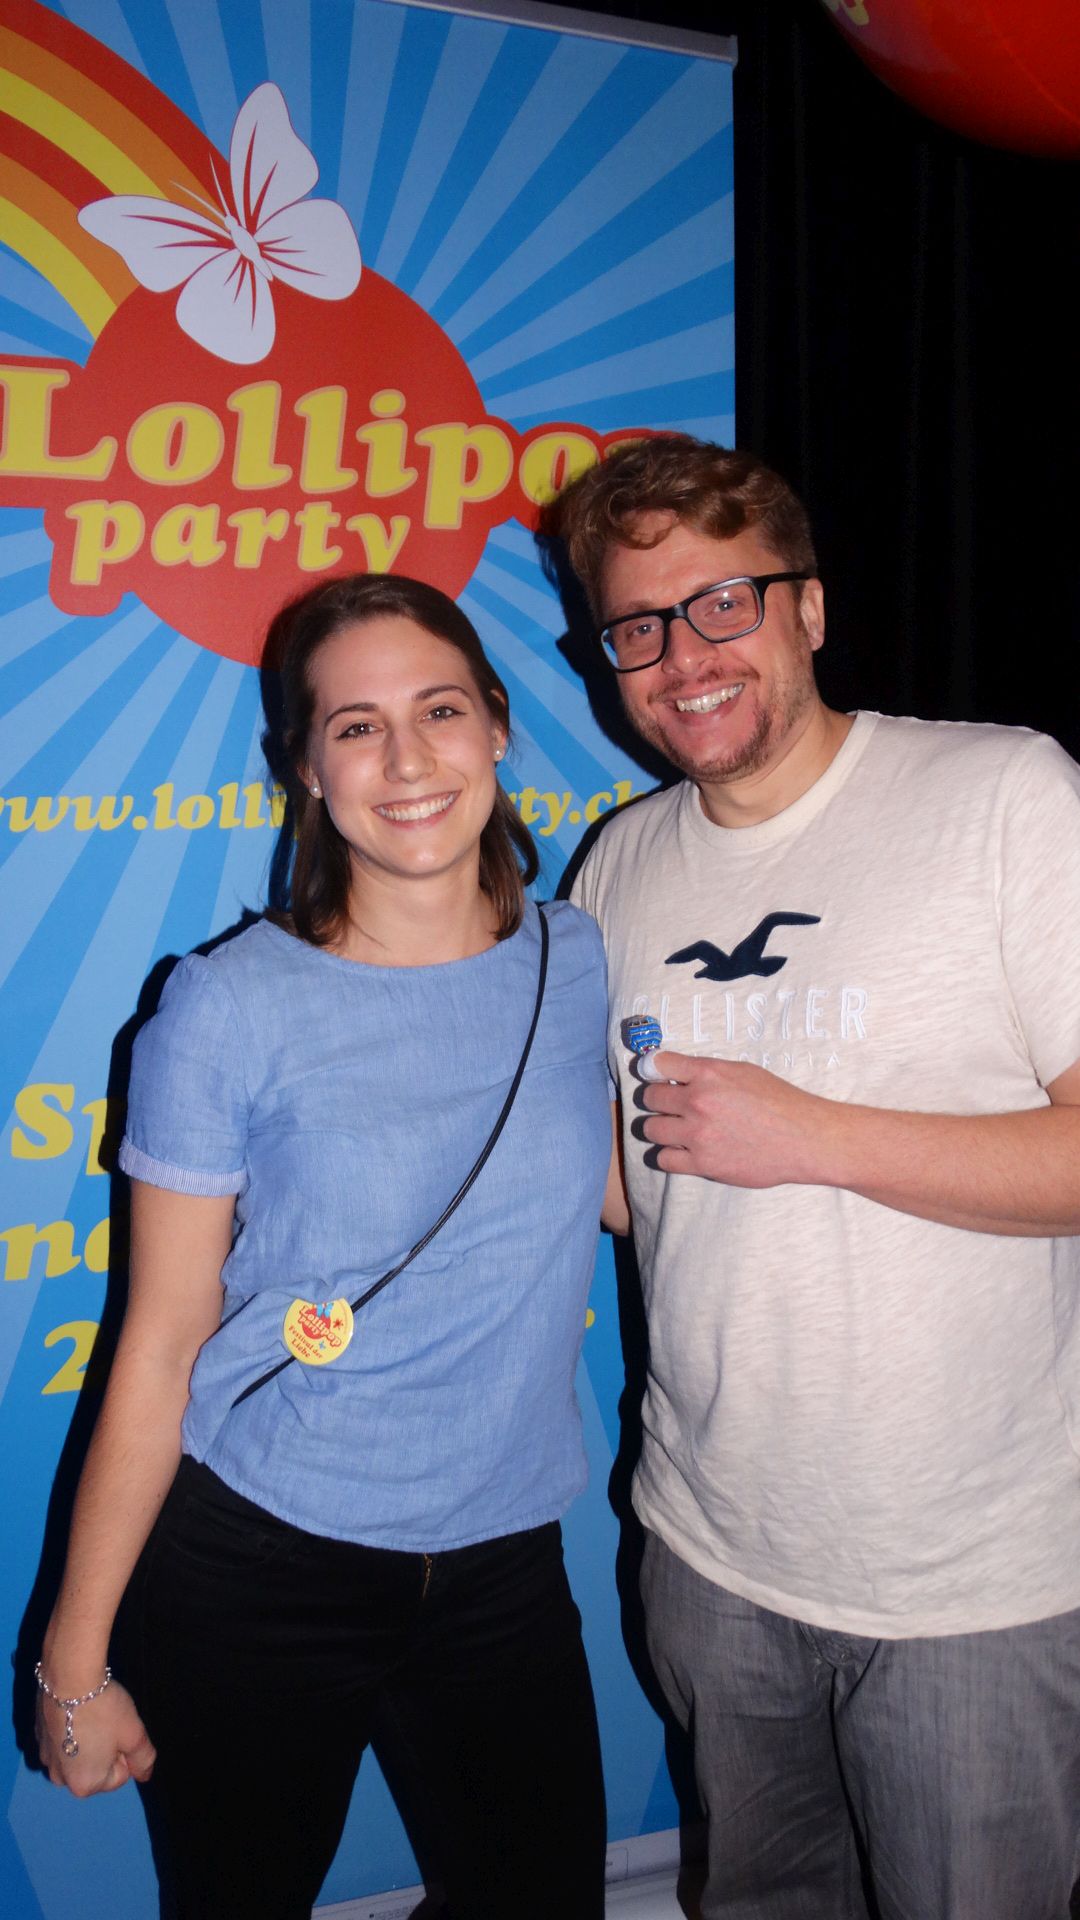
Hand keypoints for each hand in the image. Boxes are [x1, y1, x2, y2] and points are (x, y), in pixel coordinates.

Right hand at [36, 1675, 155, 1797]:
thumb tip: (144, 1775)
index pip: (119, 1776)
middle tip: (107, 1724)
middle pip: (96, 1768)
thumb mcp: (135, 1735)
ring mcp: (46, 1758)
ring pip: (78, 1755)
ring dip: (87, 1740)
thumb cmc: (104, 1708)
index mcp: (84, 1784)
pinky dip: (71, 1730)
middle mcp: (60, 1778)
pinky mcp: (38, 1736)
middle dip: (105, 1749)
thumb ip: (144, 1759)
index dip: (124, 1752)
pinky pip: (62, 1740)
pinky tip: (75, 1710)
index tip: (119, 1731)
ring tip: (91, 1716)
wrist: (69, 1676)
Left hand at [638, 1051, 833, 1187]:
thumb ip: (707, 1072)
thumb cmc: (779, 1102)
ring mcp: (698, 1135)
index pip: (657, 1064)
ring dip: (660, 1129)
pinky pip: (663, 1159)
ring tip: (676, 1130)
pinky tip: (683, 1151)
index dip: (654, 1071)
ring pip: (650, 1129)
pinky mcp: (703, 1164)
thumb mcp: (743, 1072)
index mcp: (708, 1074)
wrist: (804, 1139)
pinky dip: (669, 1155)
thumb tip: (676, 1074)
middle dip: (658, 1101)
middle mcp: (698, 1102)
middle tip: (671, 1107)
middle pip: (649, 1098)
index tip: (658, 1078)